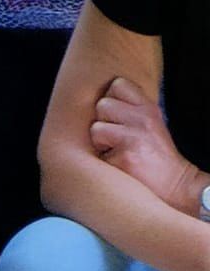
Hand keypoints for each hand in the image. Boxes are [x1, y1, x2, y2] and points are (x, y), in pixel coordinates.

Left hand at [90, 75, 203, 212]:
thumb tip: (99, 104)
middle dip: (103, 123)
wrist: (174, 186)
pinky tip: (120, 168)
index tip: (116, 118)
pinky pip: (97, 156)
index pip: (117, 85)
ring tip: (116, 153)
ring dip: (100, 144)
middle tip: (116, 140)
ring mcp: (133, 136)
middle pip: (102, 104)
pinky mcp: (125, 157)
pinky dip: (103, 166)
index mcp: (147, 107)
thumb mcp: (149, 124)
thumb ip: (128, 111)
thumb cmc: (155, 158)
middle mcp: (142, 117)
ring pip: (95, 128)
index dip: (110, 101)